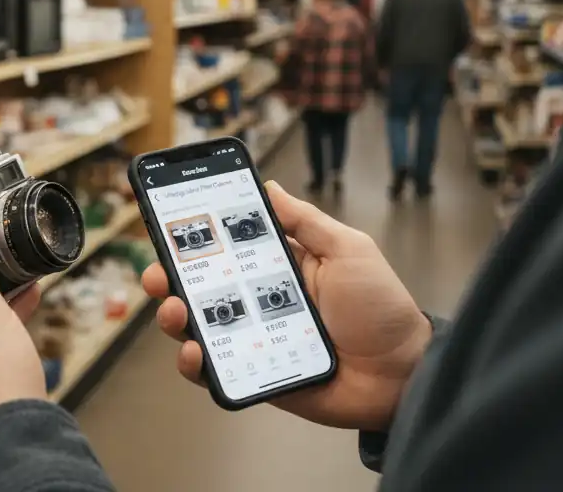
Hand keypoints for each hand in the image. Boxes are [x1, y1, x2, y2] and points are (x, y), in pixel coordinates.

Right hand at [142, 182, 429, 430]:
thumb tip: (268, 186)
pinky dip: (196, 364)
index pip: (226, 248)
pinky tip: (195, 353)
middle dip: (169, 277)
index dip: (194, 238)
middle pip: (201, 287)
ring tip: (175, 311)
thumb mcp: (348, 250)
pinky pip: (216, 371)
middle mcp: (260, 302)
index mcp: (280, 267)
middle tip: (158, 274)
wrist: (404, 374)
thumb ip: (305, 221)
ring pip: (200, 328)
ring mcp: (255, 339)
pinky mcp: (256, 375)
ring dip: (175, 318)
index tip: (168, 226)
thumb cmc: (382, 309)